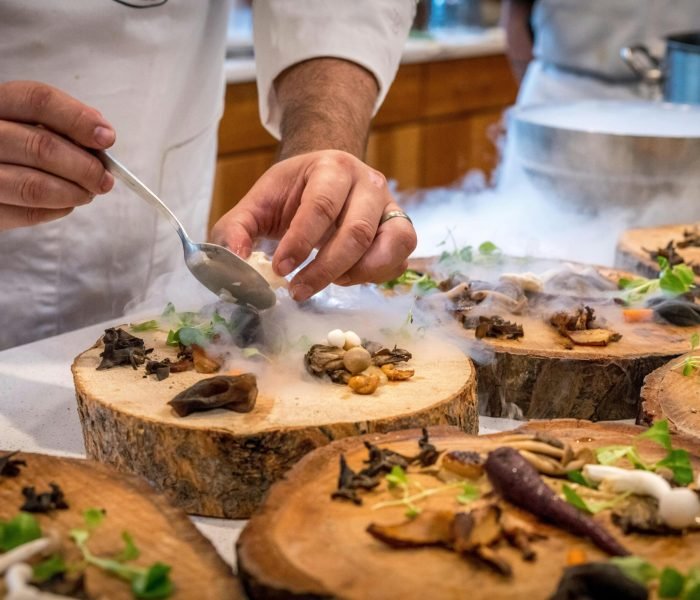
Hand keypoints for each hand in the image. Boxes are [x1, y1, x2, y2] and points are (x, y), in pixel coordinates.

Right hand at [0, 81, 115, 230]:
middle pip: (41, 147)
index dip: (78, 119)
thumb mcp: (30, 122)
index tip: (107, 138)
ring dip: (74, 193)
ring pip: (34, 186)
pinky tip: (66, 203)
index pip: (38, 100)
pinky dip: (57, 209)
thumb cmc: (16, 145)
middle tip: (104, 179)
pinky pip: (28, 213)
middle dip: (85, 167)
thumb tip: (101, 137)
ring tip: (88, 192)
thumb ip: (62, 125)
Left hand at [211, 150, 416, 300]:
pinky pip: (399, 259)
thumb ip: (237, 229)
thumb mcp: (258, 203)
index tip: (280, 270)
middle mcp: (368, 183)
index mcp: (332, 167)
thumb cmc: (292, 193)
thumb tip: (234, 262)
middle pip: (356, 231)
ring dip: (356, 274)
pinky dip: (375, 276)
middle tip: (298, 291)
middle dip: (325, 269)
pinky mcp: (401, 228)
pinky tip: (347, 277)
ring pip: (389, 245)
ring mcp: (390, 205)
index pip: (320, 206)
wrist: (327, 177)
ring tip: (329, 282)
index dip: (300, 242)